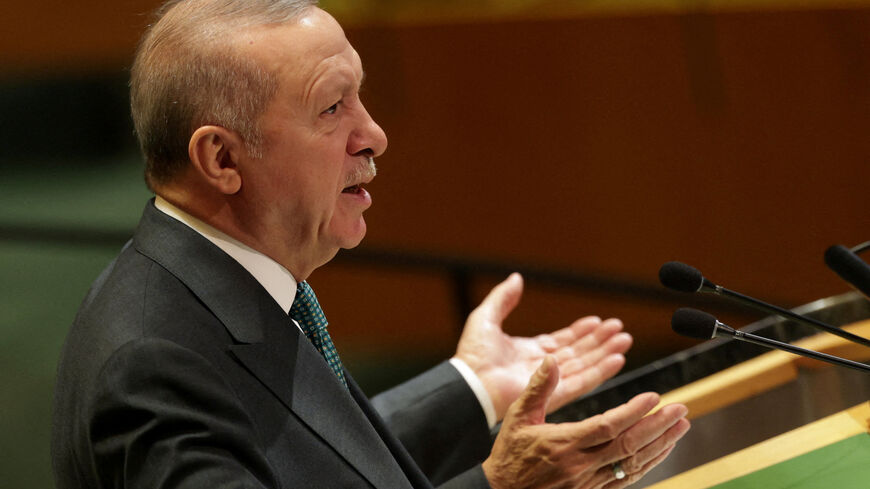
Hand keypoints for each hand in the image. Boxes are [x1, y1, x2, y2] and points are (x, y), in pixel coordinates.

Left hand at [453, 273, 632, 419]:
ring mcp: (549, 381)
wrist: (470, 383)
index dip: (581, 331)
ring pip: (585, 365)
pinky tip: (617, 359)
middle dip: (600, 340)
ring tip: (624, 340)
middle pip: (578, 352)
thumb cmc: (472, 355)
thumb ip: (503, 298)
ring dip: (605, 353)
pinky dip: (601, 371)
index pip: (562, 341)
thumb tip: (516, 278)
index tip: (598, 322)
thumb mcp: (487, 317)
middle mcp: (542, 367)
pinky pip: (583, 382)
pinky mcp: (554, 394)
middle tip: (620, 329)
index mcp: (528, 351)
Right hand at [482, 357, 689, 488]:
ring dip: (661, 444)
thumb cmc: (510, 455)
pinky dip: (648, 463)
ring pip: (633, 464)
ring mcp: (589, 482)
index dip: (634, 412)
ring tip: (680, 426)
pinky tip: (661, 450)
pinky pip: (627, 479)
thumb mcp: (517, 417)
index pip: (607, 426)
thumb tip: (552, 360)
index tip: (655, 397)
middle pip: (628, 445)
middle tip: (681, 408)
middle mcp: (580, 465)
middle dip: (658, 426)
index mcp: (563, 444)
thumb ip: (538, 388)